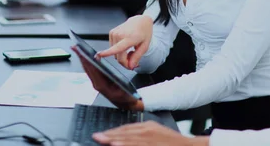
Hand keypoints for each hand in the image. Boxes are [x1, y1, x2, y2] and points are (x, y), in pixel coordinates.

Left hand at [71, 46, 143, 110]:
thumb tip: (110, 72)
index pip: (91, 70)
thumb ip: (117, 81)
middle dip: (81, 57)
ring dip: (82, 59)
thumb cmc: (126, 96)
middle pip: (87, 68)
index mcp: (101, 85)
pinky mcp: (98, 81)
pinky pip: (91, 70)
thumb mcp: (124, 88)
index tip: (81, 52)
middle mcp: (97, 84)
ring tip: (78, 49)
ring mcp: (96, 83)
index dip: (85, 60)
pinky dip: (87, 62)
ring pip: (87, 69)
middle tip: (75, 47)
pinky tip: (85, 57)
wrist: (127, 104)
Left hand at [92, 121, 208, 145]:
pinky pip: (136, 145)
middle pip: (124, 132)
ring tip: (101, 139)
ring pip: (128, 138)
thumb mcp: (158, 132)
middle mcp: (147, 130)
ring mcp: (149, 138)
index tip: (103, 134)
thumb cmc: (173, 142)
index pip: (127, 127)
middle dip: (109, 135)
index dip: (114, 131)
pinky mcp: (151, 144)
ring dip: (113, 139)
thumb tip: (127, 137)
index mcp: (148, 126)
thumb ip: (143, 134)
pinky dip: (125, 144)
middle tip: (96, 136)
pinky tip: (116, 145)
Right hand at [96, 16, 153, 69]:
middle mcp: (120, 35)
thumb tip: (130, 66)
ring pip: (114, 53)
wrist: (140, 21)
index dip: (108, 53)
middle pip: (117, 56)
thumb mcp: (144, 46)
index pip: (117, 48)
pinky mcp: (111, 33)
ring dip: (121, 55)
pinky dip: (118, 50)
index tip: (99, 55)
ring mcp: (114, 33)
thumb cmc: (144, 32)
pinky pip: (112, 48)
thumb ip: (137, 57)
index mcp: (129, 38)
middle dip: (124, 61)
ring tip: (130, 49)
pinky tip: (125, 45)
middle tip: (133, 58)